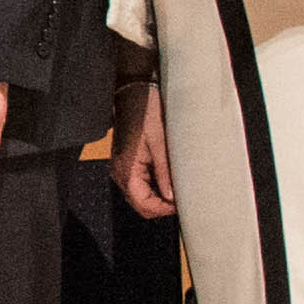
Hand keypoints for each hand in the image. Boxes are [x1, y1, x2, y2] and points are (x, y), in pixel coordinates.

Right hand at [115, 82, 175, 218]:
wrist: (133, 94)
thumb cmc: (145, 113)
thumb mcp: (160, 144)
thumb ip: (164, 173)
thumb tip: (172, 196)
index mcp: (127, 170)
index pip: (143, 204)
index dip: (164, 209)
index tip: (182, 204)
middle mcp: (120, 172)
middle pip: (140, 203)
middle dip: (161, 205)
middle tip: (182, 197)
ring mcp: (122, 168)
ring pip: (140, 195)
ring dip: (158, 196)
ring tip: (177, 186)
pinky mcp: (127, 163)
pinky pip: (140, 183)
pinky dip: (154, 186)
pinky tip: (168, 178)